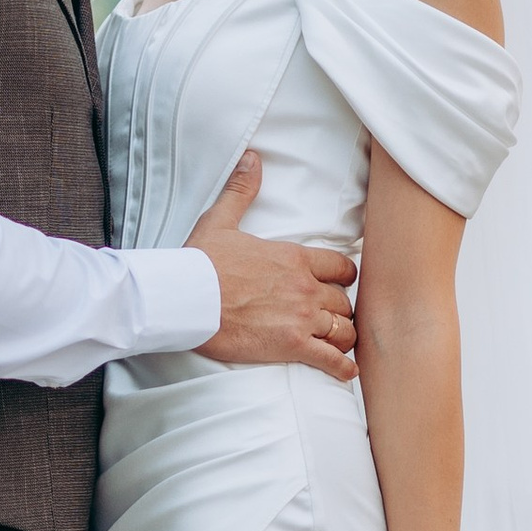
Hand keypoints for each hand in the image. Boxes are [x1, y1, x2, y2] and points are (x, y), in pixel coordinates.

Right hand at [190, 153, 357, 378]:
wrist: (185, 298)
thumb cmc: (201, 262)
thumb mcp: (222, 220)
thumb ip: (242, 190)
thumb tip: (252, 158)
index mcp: (294, 258)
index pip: (341, 267)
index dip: (343, 277)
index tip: (338, 284)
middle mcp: (305, 287)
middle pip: (344, 301)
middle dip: (340, 309)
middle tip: (331, 317)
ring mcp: (301, 318)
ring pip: (343, 329)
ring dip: (343, 336)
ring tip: (337, 342)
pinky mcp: (291, 346)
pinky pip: (331, 359)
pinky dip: (342, 368)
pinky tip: (346, 372)